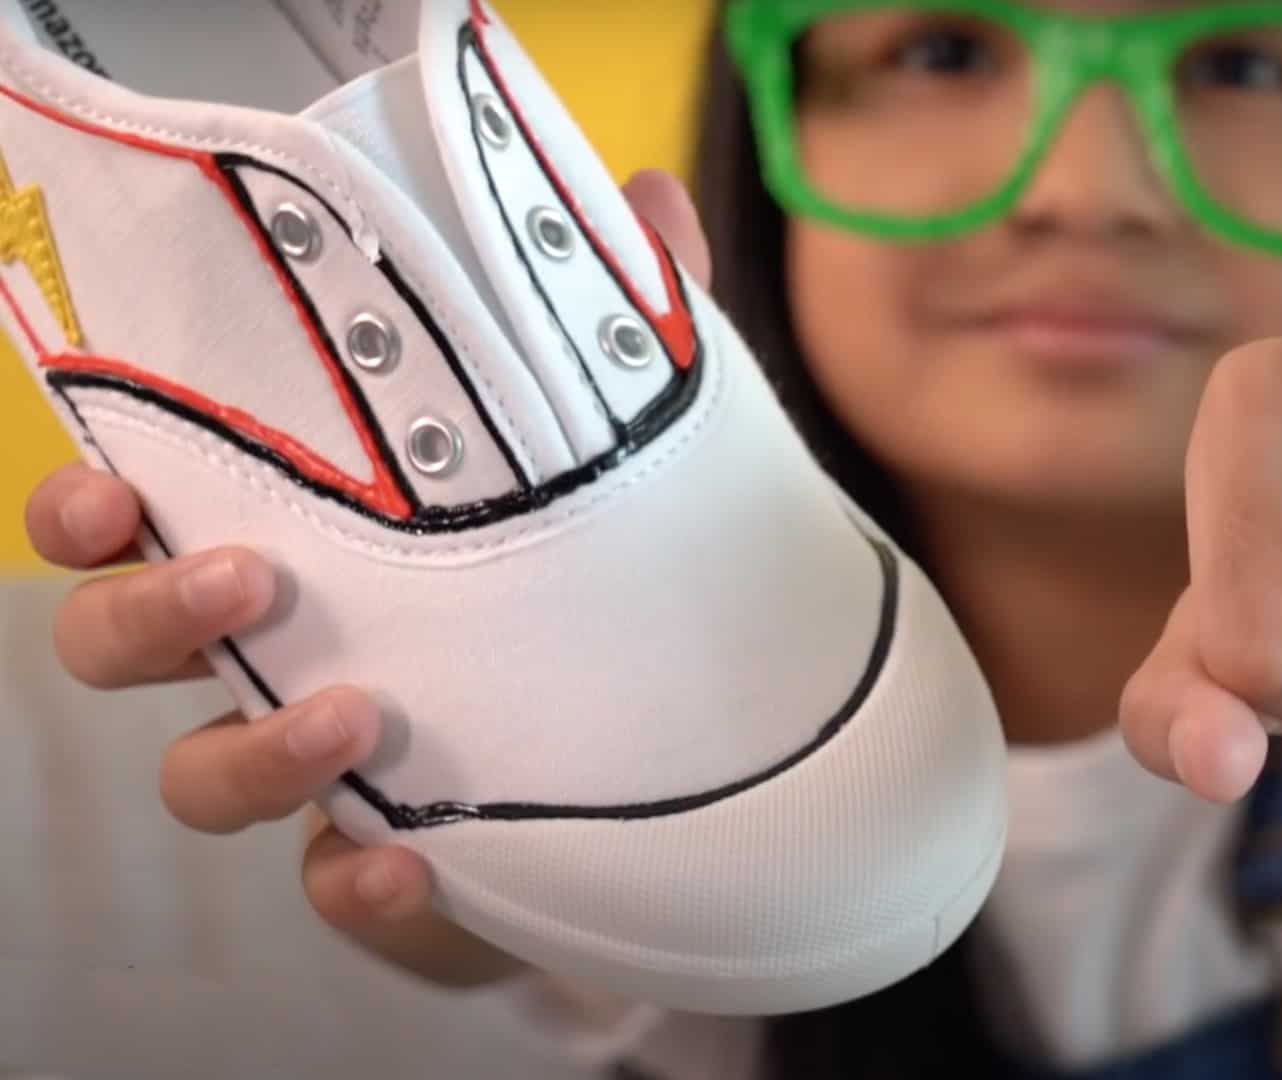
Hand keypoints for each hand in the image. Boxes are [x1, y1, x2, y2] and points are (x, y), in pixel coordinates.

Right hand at [22, 168, 712, 986]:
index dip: (86, 507)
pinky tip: (407, 863)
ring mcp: (324, 766)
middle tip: (243, 582)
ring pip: (201, 776)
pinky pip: (329, 891)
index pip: (140, 519)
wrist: (675, 750)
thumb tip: (652, 195)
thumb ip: (628, 329)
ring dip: (250, 752)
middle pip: (122, 647)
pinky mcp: (391, 864)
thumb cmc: (594, 573)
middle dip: (146, 617)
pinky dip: (353, 883)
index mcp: (302, 543)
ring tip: (360, 716)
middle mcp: (282, 653)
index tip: (107, 485)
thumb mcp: (620, 440)